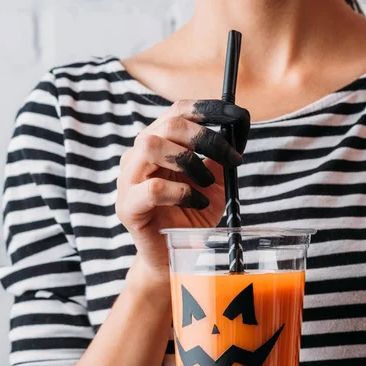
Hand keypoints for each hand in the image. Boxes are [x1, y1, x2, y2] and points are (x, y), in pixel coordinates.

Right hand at [116, 99, 249, 279]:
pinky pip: (153, 189)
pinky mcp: (127, 207)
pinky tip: (196, 203)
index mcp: (157, 144)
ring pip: (150, 146)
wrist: (174, 256)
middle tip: (231, 158)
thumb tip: (237, 129)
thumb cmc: (190, 216)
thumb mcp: (212, 181)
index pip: (177, 111)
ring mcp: (128, 181)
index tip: (238, 118)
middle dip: (206, 137)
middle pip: (167, 125)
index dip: (208, 109)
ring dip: (188, 161)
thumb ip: (219, 156)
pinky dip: (181, 193)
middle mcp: (138, 157)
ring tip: (205, 183)